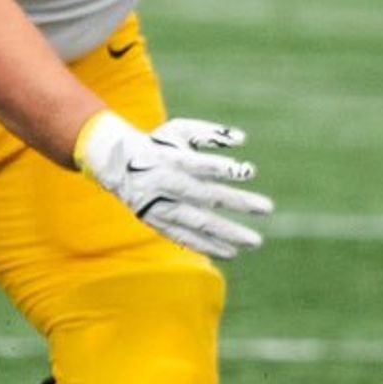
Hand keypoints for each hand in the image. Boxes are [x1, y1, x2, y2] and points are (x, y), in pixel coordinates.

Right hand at [76, 110, 269, 258]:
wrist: (115, 164)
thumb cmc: (158, 145)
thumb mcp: (179, 130)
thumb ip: (210, 133)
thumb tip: (242, 139)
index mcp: (170, 158)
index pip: (198, 164)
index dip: (221, 168)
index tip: (249, 170)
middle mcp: (164, 183)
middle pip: (204, 195)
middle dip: (237, 202)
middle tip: (267, 207)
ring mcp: (159, 206)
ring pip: (197, 222)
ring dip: (226, 233)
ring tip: (254, 241)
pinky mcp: (156, 222)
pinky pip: (184, 238)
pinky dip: (207, 246)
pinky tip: (232, 253)